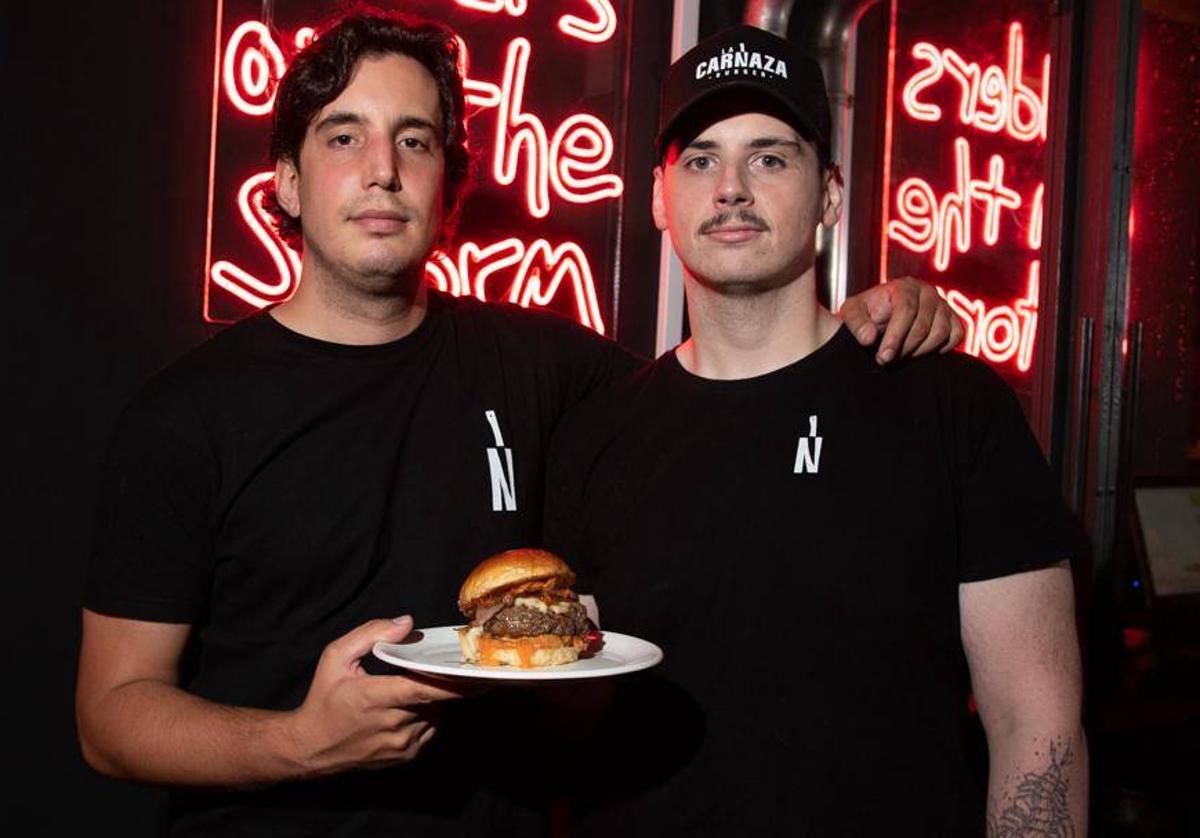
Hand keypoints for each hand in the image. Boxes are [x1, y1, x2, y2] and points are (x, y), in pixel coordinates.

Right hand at [285, 616, 465, 776]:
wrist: (311, 747)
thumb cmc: (324, 699)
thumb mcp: (336, 657)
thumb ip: (370, 634)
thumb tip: (406, 623)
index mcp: (375, 697)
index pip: (426, 688)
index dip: (456, 681)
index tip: (480, 672)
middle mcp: (393, 724)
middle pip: (437, 699)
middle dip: (449, 682)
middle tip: (459, 666)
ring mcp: (401, 744)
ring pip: (437, 713)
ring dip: (436, 697)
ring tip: (421, 684)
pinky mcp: (405, 756)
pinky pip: (431, 728)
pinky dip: (430, 713)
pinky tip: (414, 704)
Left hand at [839, 277, 962, 364]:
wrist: (880, 317)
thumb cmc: (866, 314)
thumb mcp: (852, 313)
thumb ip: (856, 323)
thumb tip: (868, 338)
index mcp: (904, 286)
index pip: (906, 310)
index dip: (895, 337)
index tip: (883, 357)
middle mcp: (927, 292)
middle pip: (923, 326)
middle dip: (904, 348)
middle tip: (887, 361)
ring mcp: (943, 306)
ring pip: (940, 333)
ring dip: (919, 352)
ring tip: (900, 358)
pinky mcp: (953, 319)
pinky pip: (955, 336)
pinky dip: (940, 349)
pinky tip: (919, 353)